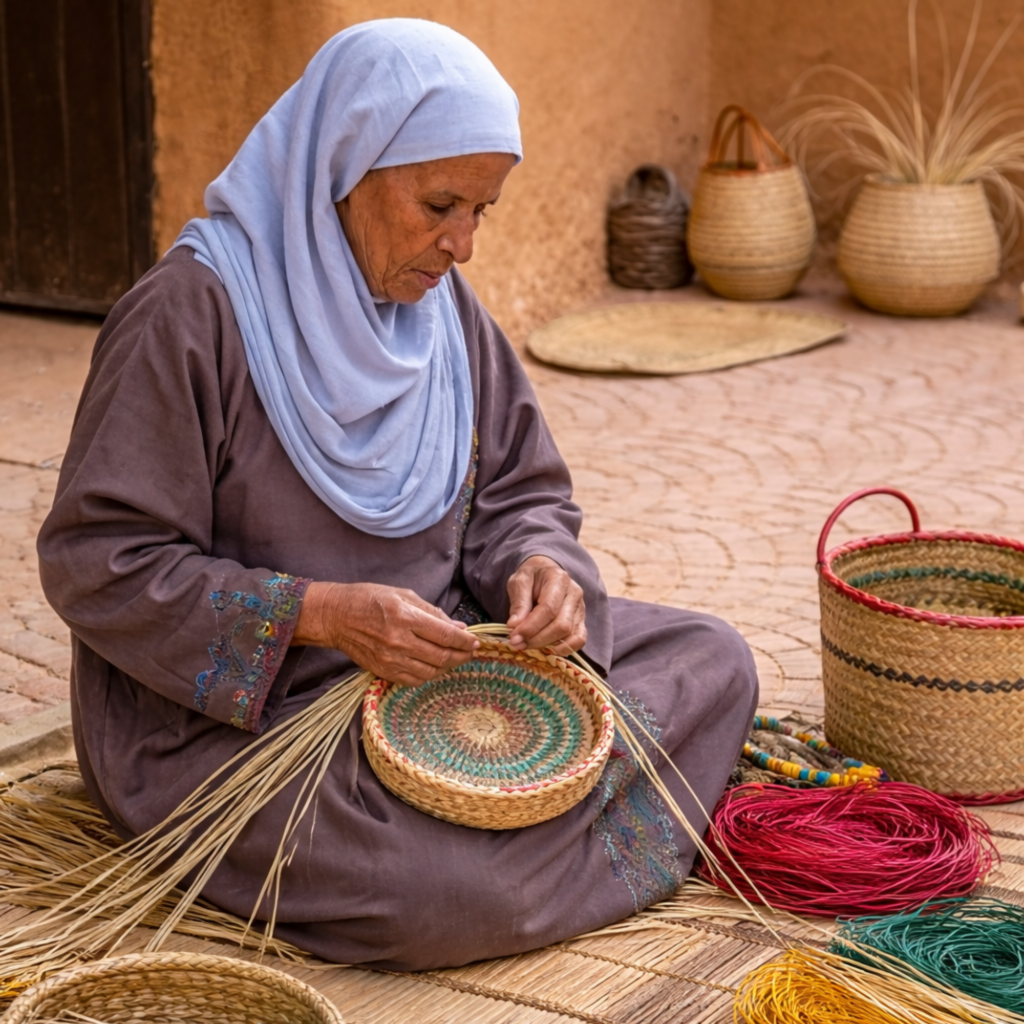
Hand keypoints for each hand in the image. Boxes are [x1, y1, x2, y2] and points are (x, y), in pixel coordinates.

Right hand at [293, 582, 479, 685]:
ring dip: (447, 667)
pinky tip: (434, 666)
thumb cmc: (369, 599)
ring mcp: (390, 659)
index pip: (444, 634)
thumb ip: (432, 612)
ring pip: (430, 672)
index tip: (475, 641)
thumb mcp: (403, 595)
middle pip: (441, 656)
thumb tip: (458, 626)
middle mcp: (398, 640)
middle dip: (461, 655)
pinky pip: (413, 680)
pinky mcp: (382, 671)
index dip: (465, 641)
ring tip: (454, 658)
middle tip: (470, 652)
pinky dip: (428, 675)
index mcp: (405, 616)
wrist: (336, 616)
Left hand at [506, 555, 586, 654]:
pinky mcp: (581, 620)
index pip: (548, 609)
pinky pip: (580, 639)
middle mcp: (574, 593)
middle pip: (561, 625)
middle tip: (518, 643)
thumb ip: (518, 602)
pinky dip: (565, 648)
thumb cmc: (531, 577)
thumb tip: (514, 626)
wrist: (544, 571)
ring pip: (570, 634)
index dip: (531, 627)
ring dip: (547, 645)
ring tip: (528, 645)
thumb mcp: (519, 582)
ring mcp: (580, 607)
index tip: (514, 637)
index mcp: (558, 579)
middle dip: (537, 639)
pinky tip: (548, 649)